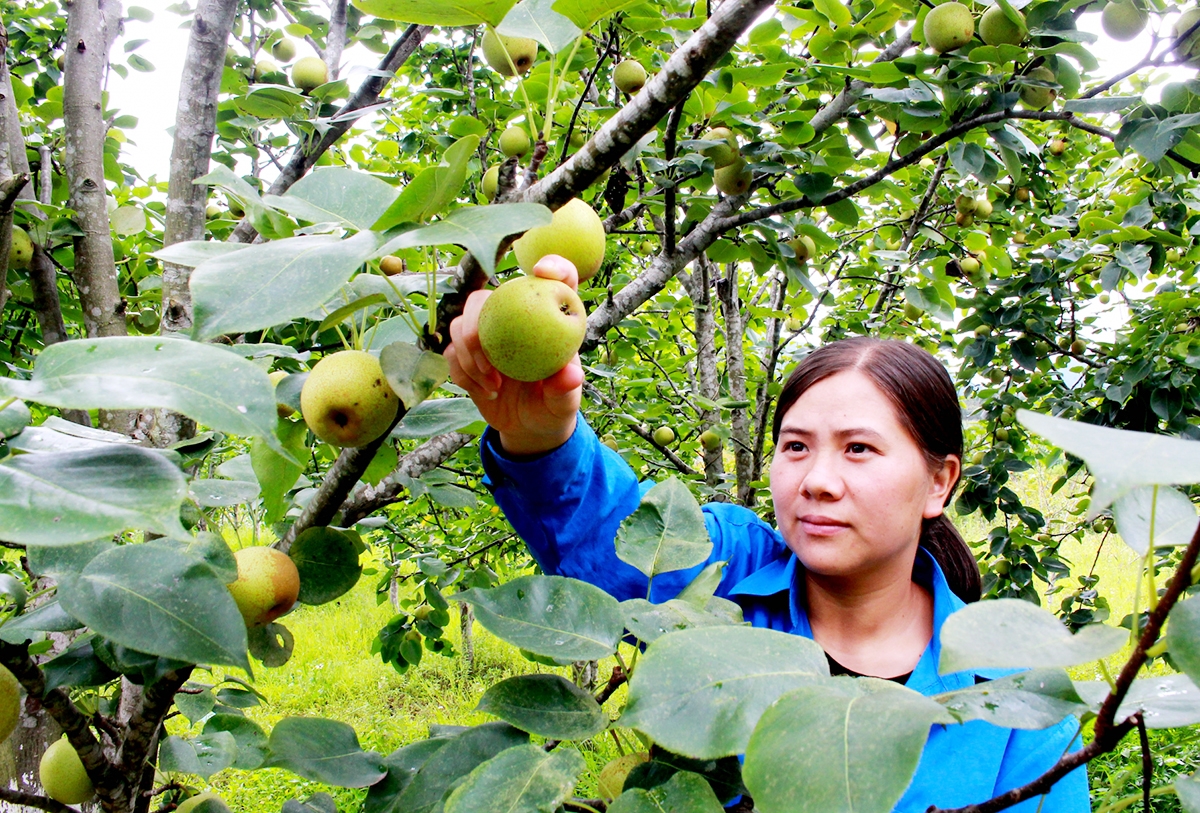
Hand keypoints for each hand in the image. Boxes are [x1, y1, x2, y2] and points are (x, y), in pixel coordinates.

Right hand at [446, 255, 584, 456]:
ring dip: (469, 356)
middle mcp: (514, 317)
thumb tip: (571, 374)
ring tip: (494, 386)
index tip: (542, 270)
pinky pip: (451, 354)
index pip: (557, 279)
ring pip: (460, 324)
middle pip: (485, 298)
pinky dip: (465, 375)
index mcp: (548, 319)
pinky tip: (487, 393)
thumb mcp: (564, 403)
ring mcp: (486, 333)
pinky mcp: (465, 353)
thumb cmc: (553, 406)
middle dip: (477, 324)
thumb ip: (565, 388)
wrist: (529, 427)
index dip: (553, 265)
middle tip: (487, 361)